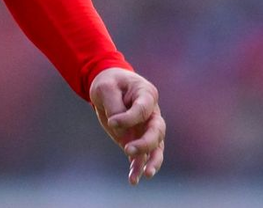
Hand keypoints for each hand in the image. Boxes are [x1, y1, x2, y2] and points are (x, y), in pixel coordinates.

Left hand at [89, 67, 164, 184]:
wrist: (109, 88)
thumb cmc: (109, 83)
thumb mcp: (105, 88)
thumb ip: (114, 106)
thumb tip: (122, 132)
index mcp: (146, 94)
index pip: (143, 110)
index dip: (128, 118)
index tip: (112, 122)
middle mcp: (152, 114)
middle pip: (157, 131)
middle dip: (145, 143)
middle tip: (128, 150)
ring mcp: (148, 128)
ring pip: (156, 148)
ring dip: (151, 161)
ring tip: (144, 174)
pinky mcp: (139, 140)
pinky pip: (143, 156)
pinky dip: (138, 168)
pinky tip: (133, 179)